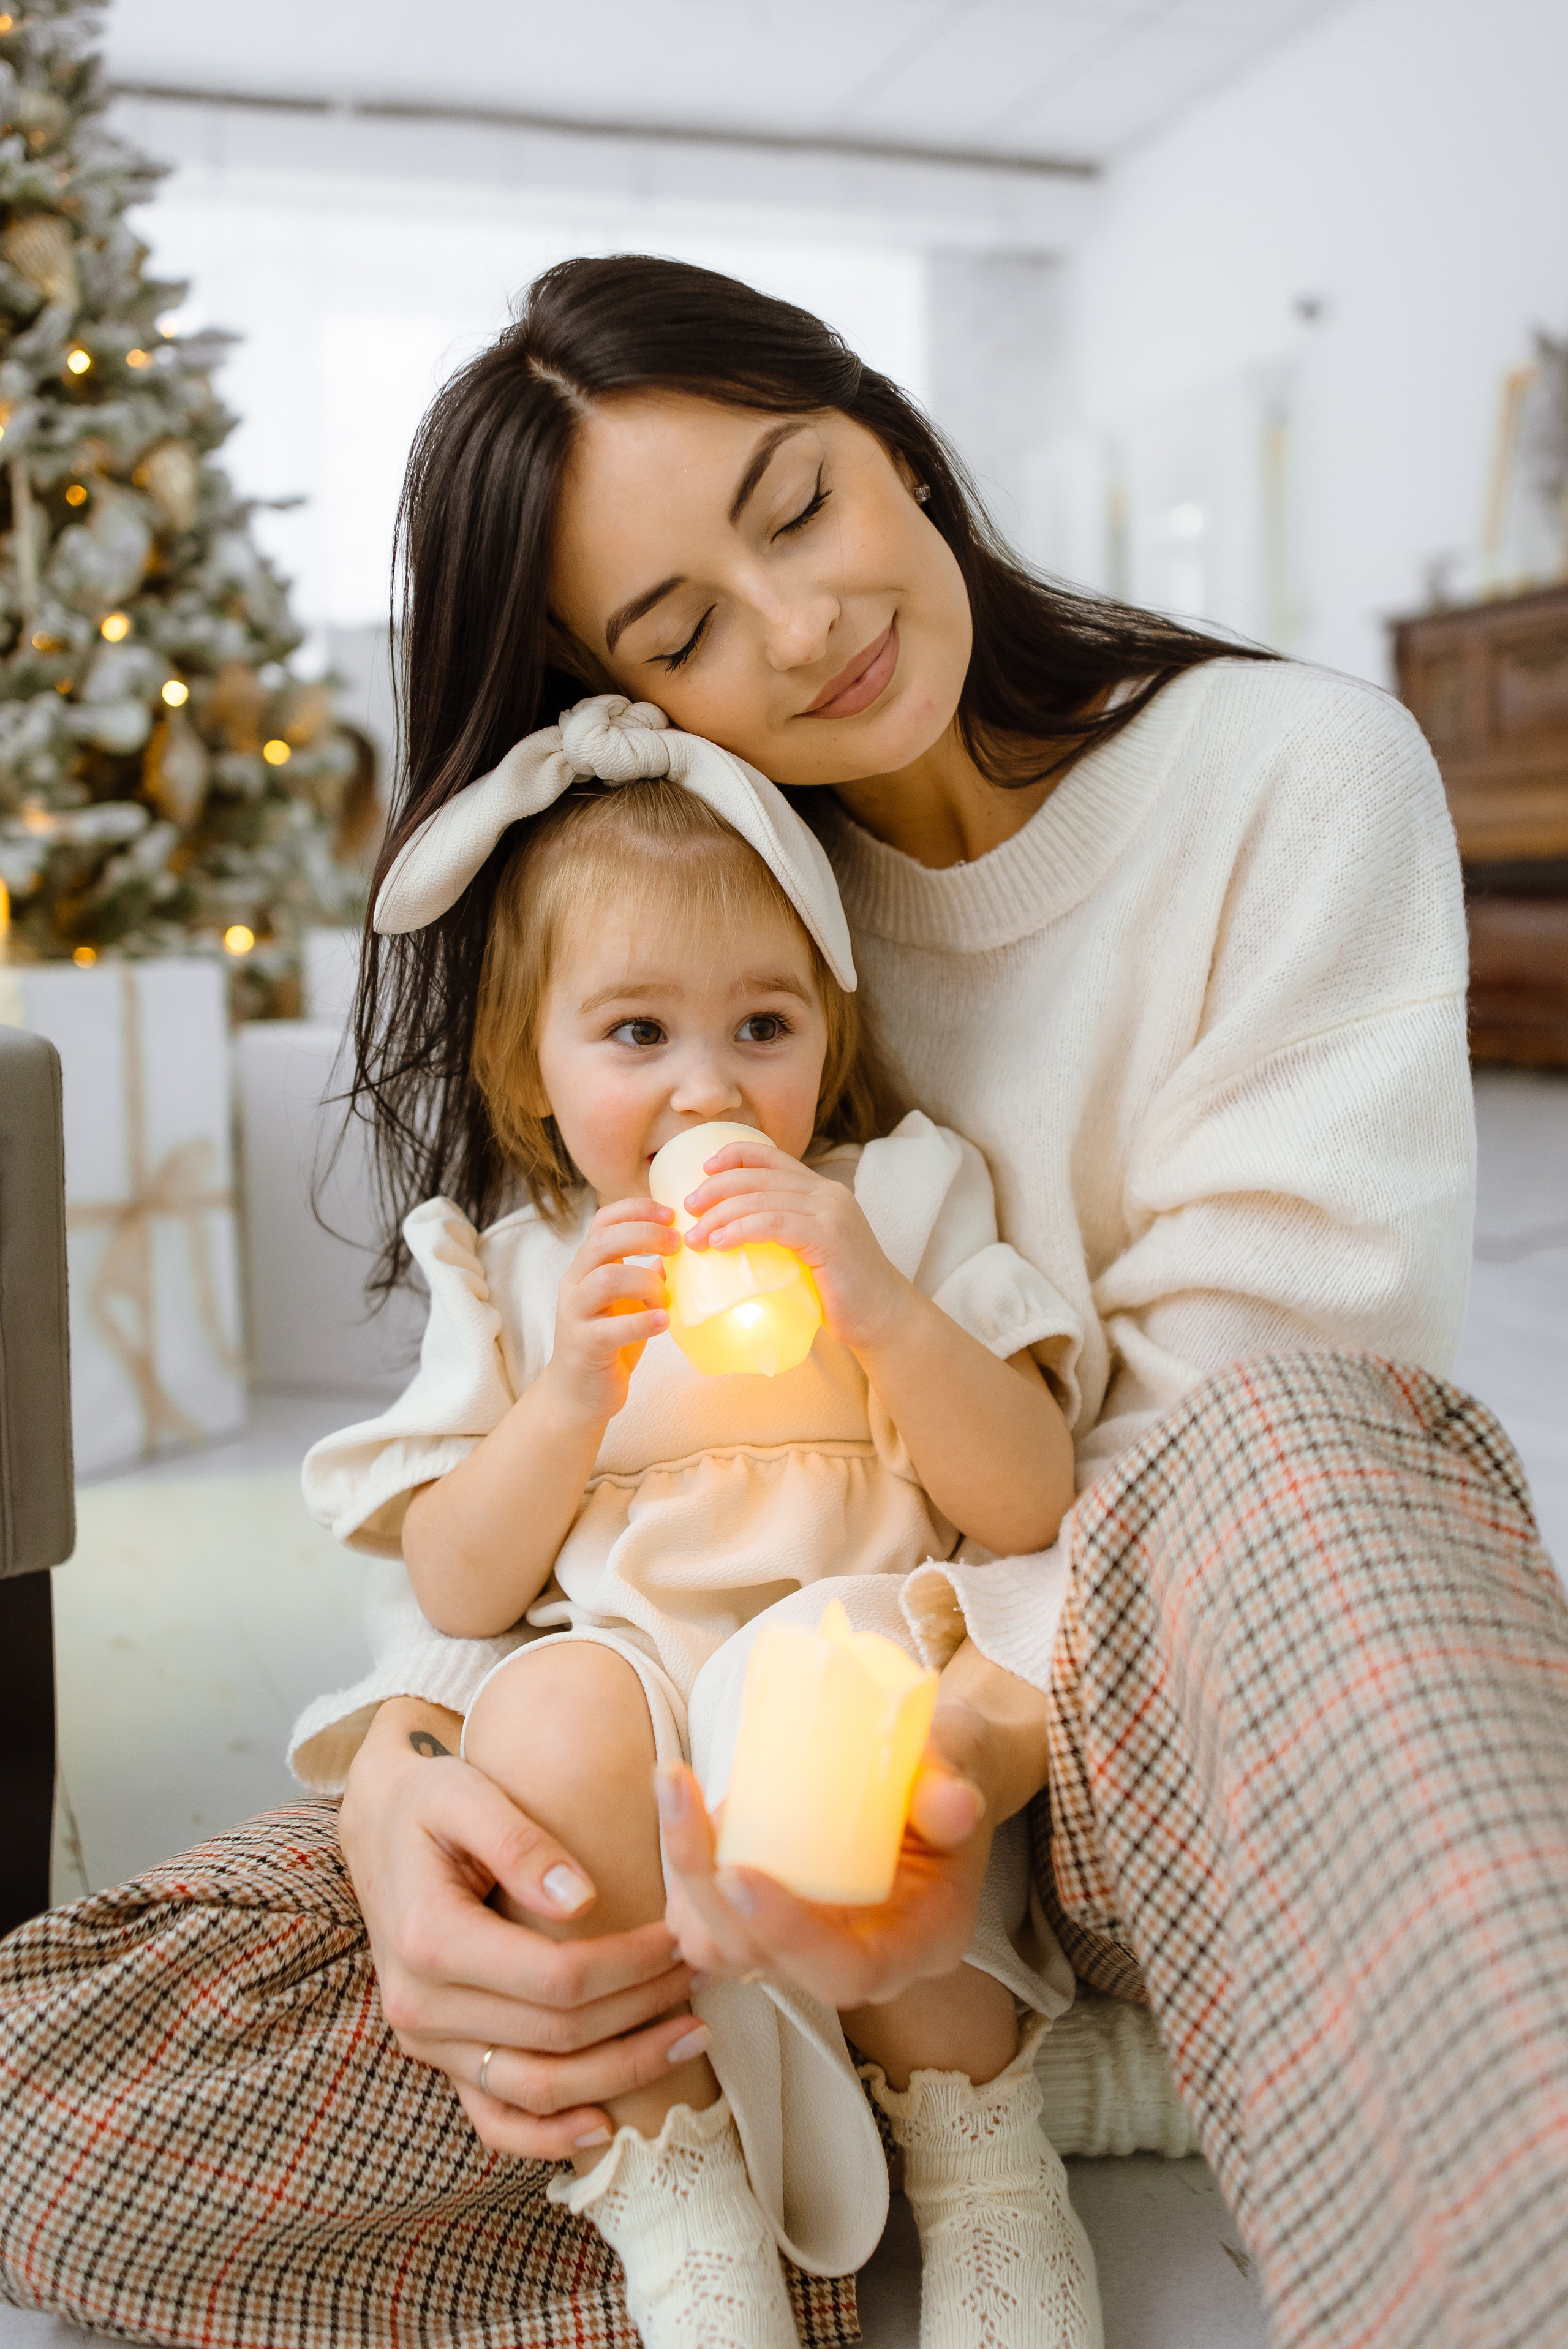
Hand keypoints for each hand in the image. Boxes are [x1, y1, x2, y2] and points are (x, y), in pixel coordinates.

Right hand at [340, 1700, 699, 2158]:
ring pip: (537, 2088)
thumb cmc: (429, 1803)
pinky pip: (494, 2120)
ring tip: (689, 2036)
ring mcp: (427, 2042)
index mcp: (430, 1939)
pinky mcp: (438, 2058)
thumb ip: (520, 1843)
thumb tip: (583, 1899)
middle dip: (642, 2009)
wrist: (378, 1830)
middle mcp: (421, 2006)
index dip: (631, 1966)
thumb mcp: (465, 1795)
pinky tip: (606, 2125)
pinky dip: (548, 2136)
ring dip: (621, 2072)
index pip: (556, 1977)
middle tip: (703, 1972)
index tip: (682, 1937)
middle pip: (558, 2034)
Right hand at [544, 1195, 678, 1422]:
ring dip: (646, 1281)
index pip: (603, 1221)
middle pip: (603, 1241)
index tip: (671, 1214)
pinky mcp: (584, 1346)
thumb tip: (676, 1253)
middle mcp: (576, 1284)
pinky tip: (662, 1322)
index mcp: (587, 1267)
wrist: (579, 1393)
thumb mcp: (628, 1302)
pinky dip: (642, 1321)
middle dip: (645, 1235)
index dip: (636, 1210)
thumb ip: (645, 1275)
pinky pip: (611, 1327)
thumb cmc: (608, 1342)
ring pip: (606, 1278)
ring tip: (665, 1297)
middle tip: (677, 1245)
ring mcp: (576, 1314)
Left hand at [656, 1702, 994, 2009]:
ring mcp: (812, 1945)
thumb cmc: (946, 1771)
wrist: (931, 1774)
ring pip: (726, 1948)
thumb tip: (953, 1803)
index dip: (788, 1936)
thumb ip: (951, 1787)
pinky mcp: (777, 1922)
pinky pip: (714, 1923)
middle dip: (711, 1895)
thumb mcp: (959, 1769)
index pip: (848, 1973)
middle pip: (768, 1963)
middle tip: (683, 1808)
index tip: (738, 1873)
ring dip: (688, 1883)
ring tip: (679, 1796)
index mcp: (920, 1940)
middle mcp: (862, 1958)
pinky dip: (688, 1876)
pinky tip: (683, 1808)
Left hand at [681, 1140, 911, 1352]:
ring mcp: (830, 1213)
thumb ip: (781, 1233)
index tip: (704, 1171)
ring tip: (696, 1237)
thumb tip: (726, 1238)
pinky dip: (741, 1230)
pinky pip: (774, 1224)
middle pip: (758, 1176)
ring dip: (720, 1215)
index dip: (734, 1155)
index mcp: (820, 1191)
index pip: (771, 1157)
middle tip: (689, 1210)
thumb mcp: (808, 1250)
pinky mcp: (829, 1238)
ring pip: (761, 1199)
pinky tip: (721, 1243)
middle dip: (716, 1188)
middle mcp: (827, 1193)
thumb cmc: (838, 1291)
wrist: (883, 1317)